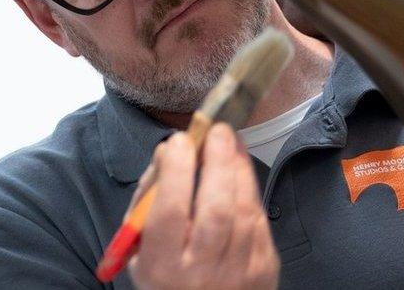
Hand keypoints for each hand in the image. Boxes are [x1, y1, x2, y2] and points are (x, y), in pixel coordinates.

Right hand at [128, 124, 278, 289]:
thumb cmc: (165, 273)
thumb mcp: (140, 246)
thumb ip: (148, 200)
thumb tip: (169, 152)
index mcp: (162, 267)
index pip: (169, 212)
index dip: (176, 171)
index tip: (180, 140)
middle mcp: (201, 273)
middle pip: (216, 210)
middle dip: (219, 162)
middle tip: (218, 130)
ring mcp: (238, 272)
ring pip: (244, 211)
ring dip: (239, 169)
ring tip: (231, 141)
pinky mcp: (263, 269)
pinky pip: (259, 220)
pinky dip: (249, 189)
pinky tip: (240, 170)